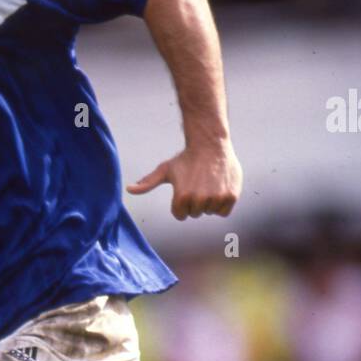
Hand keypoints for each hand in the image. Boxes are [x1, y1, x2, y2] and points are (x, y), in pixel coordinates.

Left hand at [126, 141, 241, 219]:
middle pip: (195, 214)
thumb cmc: (185, 159)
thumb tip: (129, 189)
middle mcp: (199, 199)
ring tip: (208, 183)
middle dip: (195, 202)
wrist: (210, 144)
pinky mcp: (231, 196)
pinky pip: (223, 212)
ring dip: (208, 202)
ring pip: (209, 212)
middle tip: (198, 183)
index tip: (185, 188)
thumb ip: (147, 183)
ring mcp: (216, 198)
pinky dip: (222, 203)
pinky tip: (218, 187)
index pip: (180, 215)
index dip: (181, 203)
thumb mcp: (165, 170)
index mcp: (182, 196)